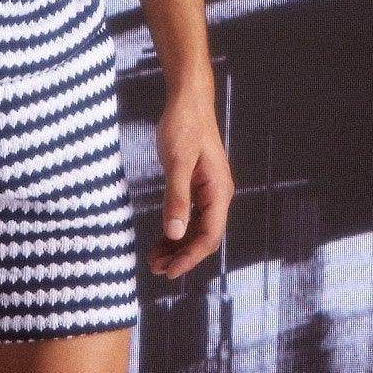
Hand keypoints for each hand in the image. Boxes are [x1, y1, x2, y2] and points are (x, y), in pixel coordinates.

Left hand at [149, 82, 233, 278]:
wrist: (188, 101)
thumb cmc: (184, 126)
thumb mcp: (177, 163)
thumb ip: (176, 198)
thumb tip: (175, 234)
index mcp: (219, 192)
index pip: (209, 235)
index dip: (190, 257)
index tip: (170, 271)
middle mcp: (217, 195)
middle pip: (203, 237)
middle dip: (181, 256)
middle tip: (155, 269)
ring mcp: (208, 192)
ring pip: (195, 229)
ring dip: (176, 246)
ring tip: (154, 261)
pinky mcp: (196, 187)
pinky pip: (188, 216)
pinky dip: (175, 230)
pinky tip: (160, 241)